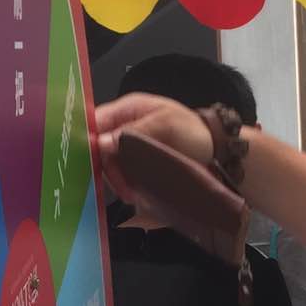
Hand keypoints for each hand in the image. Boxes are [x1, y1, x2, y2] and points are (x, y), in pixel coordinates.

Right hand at [93, 94, 213, 204]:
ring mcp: (131, 147)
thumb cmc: (194, 132)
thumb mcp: (165, 127)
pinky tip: (137, 195)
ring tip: (133, 195)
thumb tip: (102, 143)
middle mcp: (125, 127)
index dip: (89, 141)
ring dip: (119, 181)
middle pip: (101, 148)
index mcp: (128, 109)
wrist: (217, 151)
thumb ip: (132, 133)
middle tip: (124, 188)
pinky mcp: (139, 165)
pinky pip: (124, 175)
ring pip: (111, 165)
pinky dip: (128, 186)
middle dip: (109, 169)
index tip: (93, 163)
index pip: (96, 122)